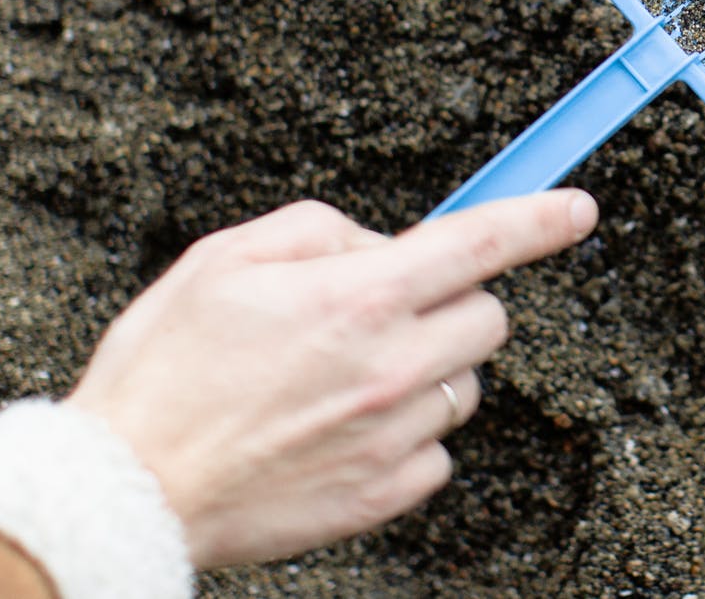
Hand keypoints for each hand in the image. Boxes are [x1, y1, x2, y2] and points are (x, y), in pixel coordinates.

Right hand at [65, 191, 597, 568]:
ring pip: (463, 384)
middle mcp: (392, 366)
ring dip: (425, 371)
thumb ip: (318, 230)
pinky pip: (435, 450)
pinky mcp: (385, 494)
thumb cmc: (165, 369)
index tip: (577, 210)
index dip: (541, 219)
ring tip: (340, 382)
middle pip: (486, 317)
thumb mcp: (225, 257)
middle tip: (382, 314)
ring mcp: (394, 436)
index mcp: (358, 296)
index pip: (481, 242)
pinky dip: (405, 435)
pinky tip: (340, 432)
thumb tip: (376, 244)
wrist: (126, 488)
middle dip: (451, 303)